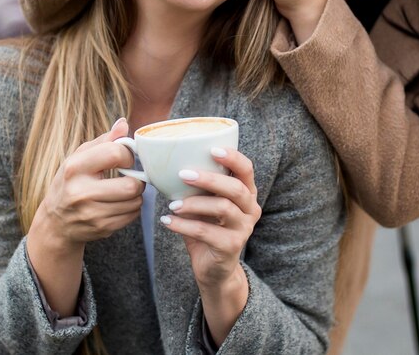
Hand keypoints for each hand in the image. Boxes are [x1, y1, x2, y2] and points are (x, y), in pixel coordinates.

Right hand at [26, 118, 143, 315]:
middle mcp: (81, 192)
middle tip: (130, 176)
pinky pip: (132, 215)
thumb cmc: (71, 182)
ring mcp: (92, 214)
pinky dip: (132, 208)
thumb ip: (104, 140)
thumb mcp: (80, 157)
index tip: (125, 158)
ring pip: (135, 201)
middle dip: (137, 179)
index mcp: (75, 168)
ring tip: (125, 189)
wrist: (55, 222)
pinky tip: (120, 203)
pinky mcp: (101, 229)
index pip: (115, 154)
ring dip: (136, 194)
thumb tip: (123, 123)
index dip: (128, 154)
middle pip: (131, 185)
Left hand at [161, 147, 260, 287]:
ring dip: (193, 203)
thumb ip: (199, 186)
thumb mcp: (206, 203)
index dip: (232, 158)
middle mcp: (250, 209)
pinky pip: (206, 231)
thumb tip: (169, 164)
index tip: (212, 149)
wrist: (214, 269)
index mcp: (247, 192)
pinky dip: (183, 225)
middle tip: (183, 174)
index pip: (246, 169)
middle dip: (208, 179)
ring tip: (172, 204)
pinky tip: (168, 221)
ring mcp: (244, 228)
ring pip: (222, 208)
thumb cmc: (208, 228)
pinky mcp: (232, 247)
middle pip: (235, 188)